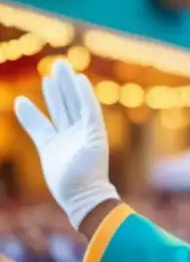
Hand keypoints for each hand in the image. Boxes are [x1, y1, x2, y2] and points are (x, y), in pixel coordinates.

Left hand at [14, 59, 119, 229]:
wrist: (82, 196)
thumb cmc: (66, 181)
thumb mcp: (45, 146)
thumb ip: (35, 124)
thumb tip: (19, 101)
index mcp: (64, 141)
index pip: (55, 115)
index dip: (49, 99)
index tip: (45, 82)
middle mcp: (76, 135)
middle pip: (66, 105)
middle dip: (60, 86)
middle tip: (58, 65)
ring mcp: (87, 134)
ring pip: (76, 104)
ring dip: (70, 85)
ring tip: (62, 66)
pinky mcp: (97, 135)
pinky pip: (91, 111)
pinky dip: (86, 96)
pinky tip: (79, 80)